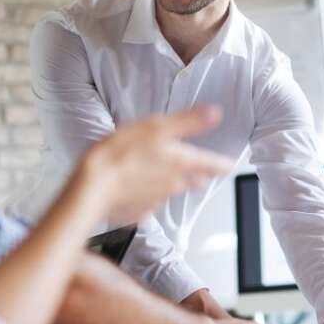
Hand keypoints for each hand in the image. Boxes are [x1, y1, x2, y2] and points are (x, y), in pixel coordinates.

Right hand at [74, 106, 230, 223]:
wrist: (92, 188)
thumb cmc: (121, 154)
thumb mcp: (156, 127)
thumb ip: (188, 122)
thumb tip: (215, 113)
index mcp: (181, 163)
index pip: (212, 164)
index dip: (222, 164)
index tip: (231, 167)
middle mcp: (174, 184)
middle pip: (192, 180)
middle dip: (197, 176)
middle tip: (203, 175)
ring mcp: (155, 200)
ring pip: (170, 191)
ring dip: (172, 185)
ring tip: (170, 178)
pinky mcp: (137, 211)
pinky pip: (147, 202)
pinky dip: (146, 195)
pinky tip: (136, 188)